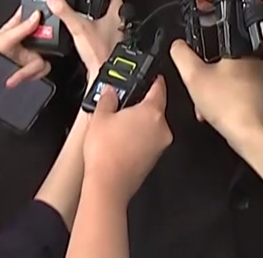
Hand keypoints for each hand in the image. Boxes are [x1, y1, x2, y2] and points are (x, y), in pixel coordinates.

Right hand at [50, 0, 124, 81]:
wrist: (104, 74)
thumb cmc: (99, 52)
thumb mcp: (78, 27)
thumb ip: (65, 11)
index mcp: (116, 14)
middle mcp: (119, 24)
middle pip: (113, 7)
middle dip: (103, 1)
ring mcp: (116, 36)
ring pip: (109, 21)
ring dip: (100, 17)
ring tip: (89, 13)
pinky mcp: (110, 46)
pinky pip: (103, 33)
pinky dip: (96, 31)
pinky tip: (89, 34)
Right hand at [81, 76, 172, 200]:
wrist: (108, 185)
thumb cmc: (106, 153)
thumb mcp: (100, 116)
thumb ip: (107, 97)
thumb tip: (109, 91)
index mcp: (153, 111)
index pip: (159, 87)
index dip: (153, 79)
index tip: (151, 76)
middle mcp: (162, 128)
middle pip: (156, 108)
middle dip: (141, 104)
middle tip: (124, 102)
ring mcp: (160, 145)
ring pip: (152, 126)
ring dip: (140, 122)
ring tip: (118, 125)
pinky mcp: (154, 159)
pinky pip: (149, 141)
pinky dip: (139, 138)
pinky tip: (121, 141)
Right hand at [170, 40, 262, 140]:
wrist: (244, 133)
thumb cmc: (226, 105)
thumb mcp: (192, 74)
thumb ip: (181, 54)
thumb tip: (178, 45)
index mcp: (245, 47)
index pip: (216, 36)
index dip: (200, 51)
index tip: (196, 64)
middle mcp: (256, 59)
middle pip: (218, 58)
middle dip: (204, 73)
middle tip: (200, 83)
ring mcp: (257, 77)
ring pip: (223, 74)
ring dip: (210, 85)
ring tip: (205, 97)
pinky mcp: (254, 91)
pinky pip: (229, 86)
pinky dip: (219, 94)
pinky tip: (212, 104)